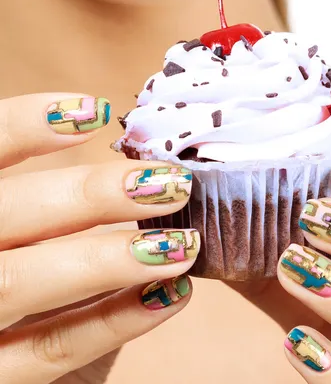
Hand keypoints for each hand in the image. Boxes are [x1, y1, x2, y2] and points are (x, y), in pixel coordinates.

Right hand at [0, 94, 199, 383]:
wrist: (0, 345)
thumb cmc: (19, 266)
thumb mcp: (19, 226)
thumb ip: (48, 206)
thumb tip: (139, 170)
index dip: (24, 125)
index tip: (97, 112)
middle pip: (5, 215)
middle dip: (89, 194)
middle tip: (170, 182)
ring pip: (21, 282)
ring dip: (109, 259)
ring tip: (182, 244)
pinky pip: (50, 350)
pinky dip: (114, 321)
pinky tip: (171, 294)